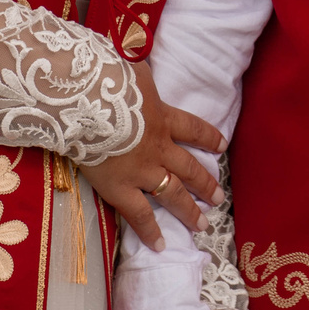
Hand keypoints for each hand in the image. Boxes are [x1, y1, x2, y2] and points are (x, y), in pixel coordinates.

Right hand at [84, 63, 224, 249]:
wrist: (86, 104)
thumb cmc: (106, 82)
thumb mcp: (132, 71)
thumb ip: (141, 75)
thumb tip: (140, 63)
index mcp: (164, 117)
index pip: (194, 128)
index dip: (209, 136)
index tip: (222, 145)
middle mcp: (160, 147)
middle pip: (190, 168)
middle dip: (207, 183)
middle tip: (220, 198)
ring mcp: (143, 171)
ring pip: (174, 195)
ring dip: (190, 210)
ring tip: (204, 224)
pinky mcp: (121, 188)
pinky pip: (140, 215)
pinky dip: (151, 232)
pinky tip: (161, 246)